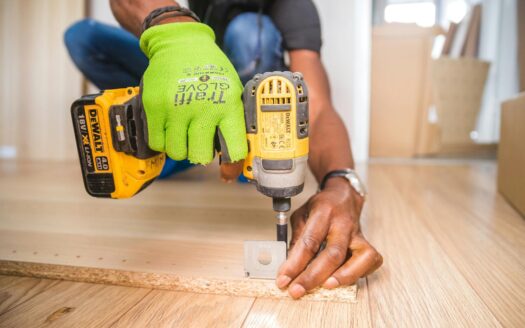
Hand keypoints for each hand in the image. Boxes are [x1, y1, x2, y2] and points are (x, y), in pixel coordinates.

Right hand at [139, 22, 247, 168]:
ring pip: (177, 152)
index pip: (234, 149)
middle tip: (200, 141)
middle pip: (200, 156)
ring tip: (184, 131)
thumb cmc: (211, 71)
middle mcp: (203, 108)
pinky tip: (170, 128)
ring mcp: (176, 108)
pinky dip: (163, 141)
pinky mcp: (155, 107)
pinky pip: (157, 143)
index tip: (229, 171)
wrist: (181, 44)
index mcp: (228, 105)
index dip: (232, 166)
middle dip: (201, 154)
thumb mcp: (232, 92)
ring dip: (181, 147)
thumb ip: (233, 123)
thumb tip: (233, 160)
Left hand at [276, 177, 382, 298]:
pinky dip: (359, 273)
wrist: (344, 195)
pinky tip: (344, 279)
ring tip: (325, 287)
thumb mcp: (302, 215)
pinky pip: (370, 260)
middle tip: (297, 290)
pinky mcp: (367, 242)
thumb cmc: (321, 207)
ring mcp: (358, 234)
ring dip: (343, 277)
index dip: (295, 264)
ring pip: (359, 258)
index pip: (309, 242)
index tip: (283, 279)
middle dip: (313, 276)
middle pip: (333, 253)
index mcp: (323, 213)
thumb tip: (289, 266)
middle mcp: (343, 224)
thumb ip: (297, 238)